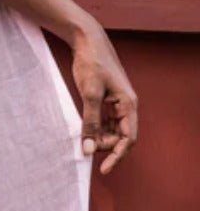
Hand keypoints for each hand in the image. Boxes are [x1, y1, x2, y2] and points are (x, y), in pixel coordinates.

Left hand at [70, 20, 138, 174]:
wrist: (87, 40)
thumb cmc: (91, 63)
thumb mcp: (90, 94)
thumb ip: (90, 122)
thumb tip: (88, 149)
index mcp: (128, 105)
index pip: (128, 139)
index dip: (117, 156)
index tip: (104, 169)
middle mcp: (126, 106)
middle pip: (120, 136)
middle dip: (105, 146)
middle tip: (84, 148)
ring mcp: (116, 103)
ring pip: (111, 130)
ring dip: (98, 138)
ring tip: (82, 140)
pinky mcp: (105, 99)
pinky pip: (103, 121)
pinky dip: (94, 128)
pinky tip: (82, 131)